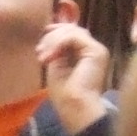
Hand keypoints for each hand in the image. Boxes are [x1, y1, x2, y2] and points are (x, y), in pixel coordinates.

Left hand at [39, 20, 110, 134]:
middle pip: (71, 29)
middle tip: (40, 51)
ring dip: (53, 41)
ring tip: (44, 57)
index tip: (40, 45)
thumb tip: (50, 31)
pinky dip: (58, 43)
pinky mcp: (97, 51)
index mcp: (86, 54)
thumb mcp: (56, 65)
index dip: (55, 32)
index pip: (71, 33)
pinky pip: (74, 36)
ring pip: (72, 31)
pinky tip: (51, 57)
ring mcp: (97, 50)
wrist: (74, 106)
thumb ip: (56, 48)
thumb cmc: (64, 94)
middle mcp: (93, 50)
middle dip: (52, 36)